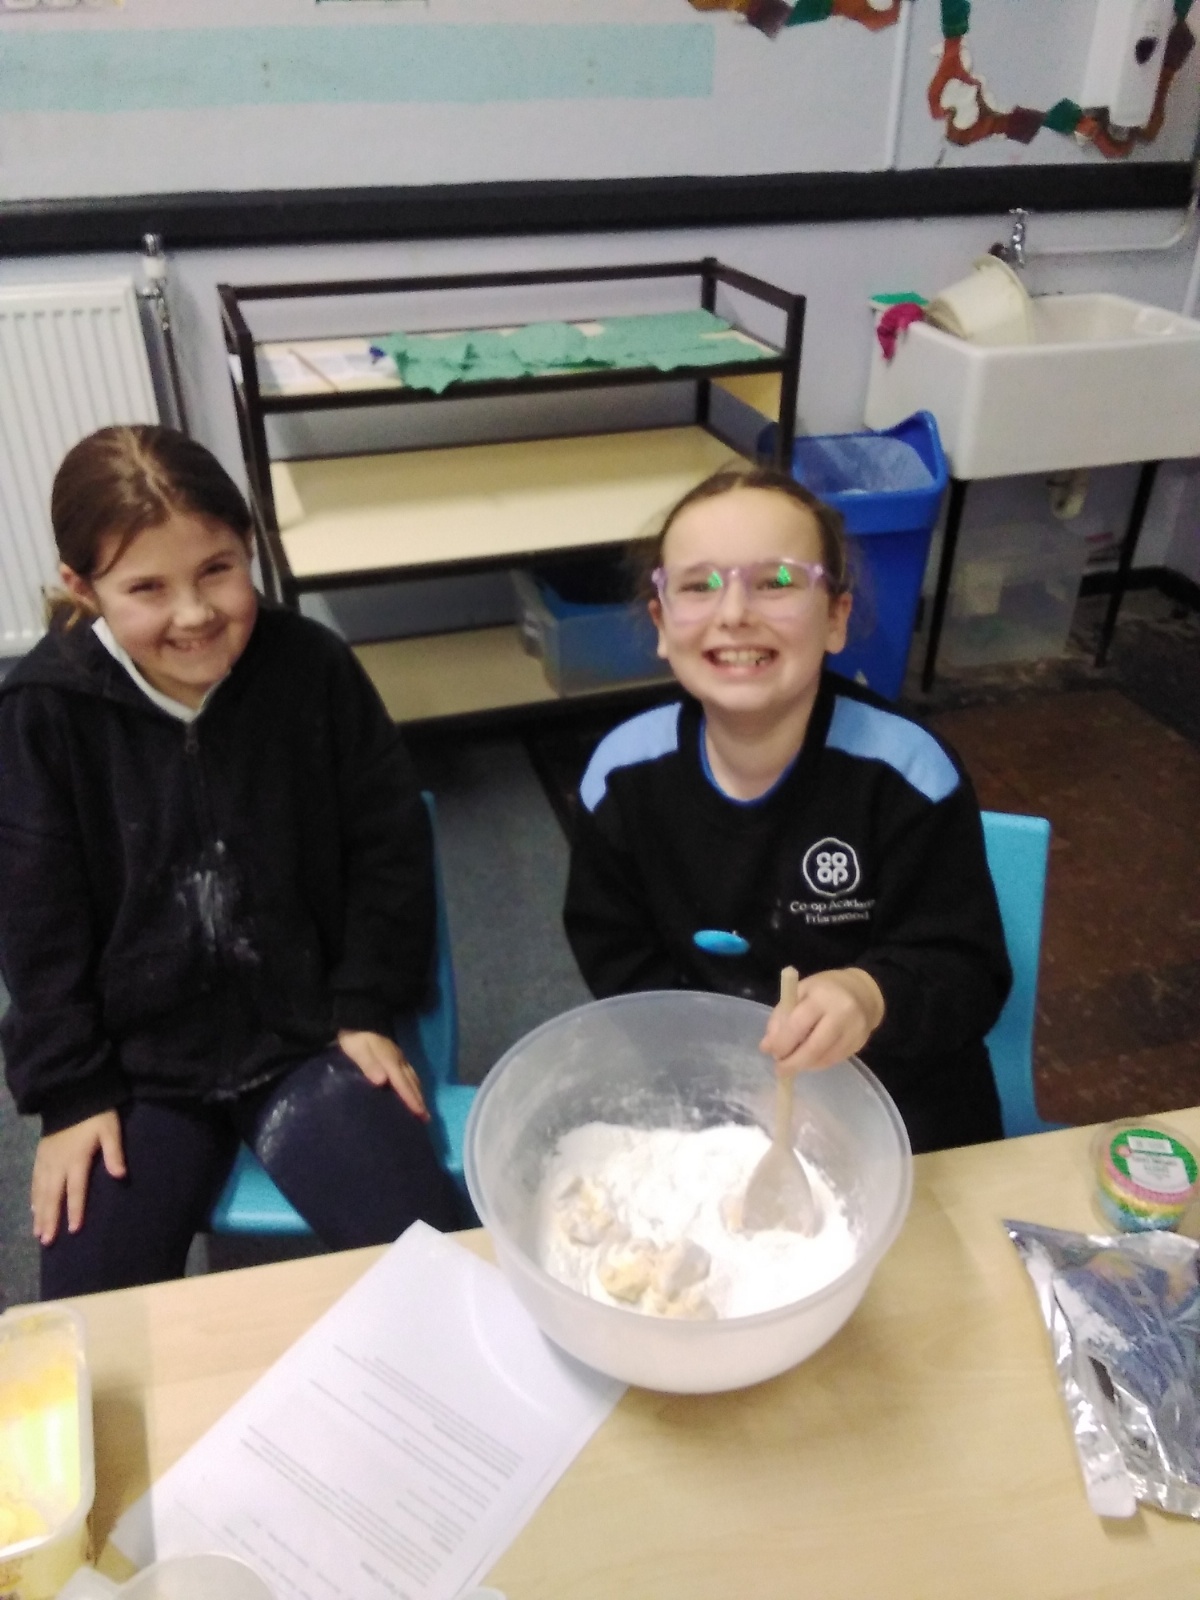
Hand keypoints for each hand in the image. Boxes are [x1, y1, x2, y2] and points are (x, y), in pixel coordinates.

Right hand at [31, 1111, 125, 1245]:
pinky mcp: (40, 1154)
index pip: (75, 1190)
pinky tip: (33, 1208)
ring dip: (39, 1212)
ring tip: (38, 1232)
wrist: (70, 1093)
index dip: (75, 1210)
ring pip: (40, 1191)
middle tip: (47, 1241)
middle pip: (52, 1196)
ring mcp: (46, 1159)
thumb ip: (114, 1152)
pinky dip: (33, 1196)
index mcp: (76, 1159)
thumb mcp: (110, 1129)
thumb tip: (121, 1176)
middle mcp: (57, 1163)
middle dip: (50, 1219)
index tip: (73, 1230)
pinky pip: (34, 1180)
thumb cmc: (95, 1113)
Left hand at [337, 1030, 429, 1120]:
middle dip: (419, 1100)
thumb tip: (382, 1081)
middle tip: (426, 1119)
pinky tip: (413, 1093)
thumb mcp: (358, 1049)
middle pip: (412, 1082)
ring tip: (422, 1110)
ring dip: (419, 1094)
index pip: (402, 1083)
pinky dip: (414, 1086)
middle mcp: (399, 1060)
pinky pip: (410, 1075)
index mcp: (390, 1060)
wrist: (358, 1019)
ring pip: (413, 1078)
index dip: (410, 1098)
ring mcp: (400, 1058)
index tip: (419, 1113)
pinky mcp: (397, 1057)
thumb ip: (368, 1064)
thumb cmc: (355, 1037)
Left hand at [760, 968, 884, 1075]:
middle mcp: (841, 1014)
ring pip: (824, 1058)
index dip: (782, 1043)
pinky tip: (808, 1060)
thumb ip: (781, 1017)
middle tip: (779, 1070)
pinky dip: (817, 1064)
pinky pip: (833, 1061)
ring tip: (792, 1063)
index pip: (798, 1025)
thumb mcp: (799, 993)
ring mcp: (853, 1031)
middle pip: (814, 1048)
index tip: (771, 1052)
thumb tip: (767, 1047)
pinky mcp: (859, 1044)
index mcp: (821, 997)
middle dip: (793, 1063)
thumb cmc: (824, 990)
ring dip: (804, 1065)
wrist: (863, 992)